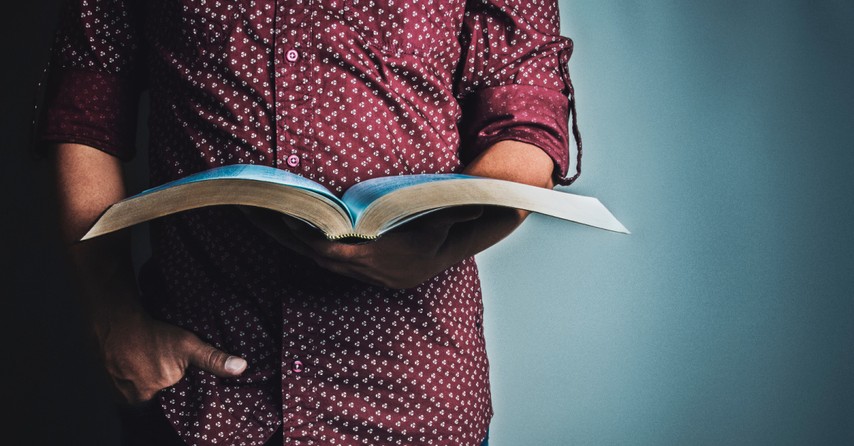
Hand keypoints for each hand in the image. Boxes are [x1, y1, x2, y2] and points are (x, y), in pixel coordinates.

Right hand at [97, 310, 247, 404]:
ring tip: (152, 370)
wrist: (116, 320)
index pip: (164, 411)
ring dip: (144, 386)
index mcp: (148, 397)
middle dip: (160, 394)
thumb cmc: (154, 334)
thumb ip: (213, 360)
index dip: (173, 403)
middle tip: (167, 379)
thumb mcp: (188, 346)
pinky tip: (140, 365)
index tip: (178, 393)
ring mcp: (115, 389)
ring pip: (135, 393)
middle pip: (150, 402)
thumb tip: (241, 368)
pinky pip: (123, 383)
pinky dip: (132, 378)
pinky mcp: (107, 378)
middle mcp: (130, 398)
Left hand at [242, 206, 482, 288]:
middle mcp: (356, 267)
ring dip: (276, 234)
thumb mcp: (444, 224)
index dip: (311, 238)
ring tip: (250, 210)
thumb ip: (454, 214)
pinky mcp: (343, 262)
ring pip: (304, 253)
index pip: (335, 252)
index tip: (290, 219)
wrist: (435, 257)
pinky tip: (270, 221)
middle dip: (278, 232)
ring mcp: (348, 267)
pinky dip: (288, 237)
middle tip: (250, 208)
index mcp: (375, 259)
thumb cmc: (434, 235)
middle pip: (309, 252)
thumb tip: (479, 202)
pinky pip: (308, 251)